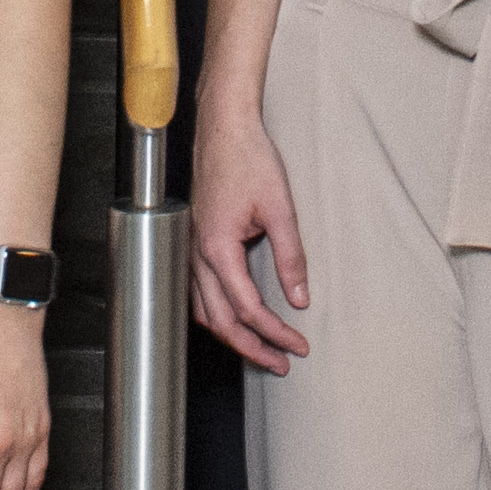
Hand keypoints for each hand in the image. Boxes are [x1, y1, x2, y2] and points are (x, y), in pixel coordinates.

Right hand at [189, 119, 311, 369]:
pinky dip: (214, 314)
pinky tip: (232, 317)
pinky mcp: (192, 242)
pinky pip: (197, 292)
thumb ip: (291, 256)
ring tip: (260, 349)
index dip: (275, 332)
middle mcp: (197, 254)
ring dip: (231, 335)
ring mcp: (190, 249)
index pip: (247, 308)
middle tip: (281, 362)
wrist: (223, 127)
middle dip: (252, 347)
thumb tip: (300, 296)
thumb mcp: (280, 207)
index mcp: (218, 248)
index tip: (298, 344)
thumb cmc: (247, 158)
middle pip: (220, 321)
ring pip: (203, 310)